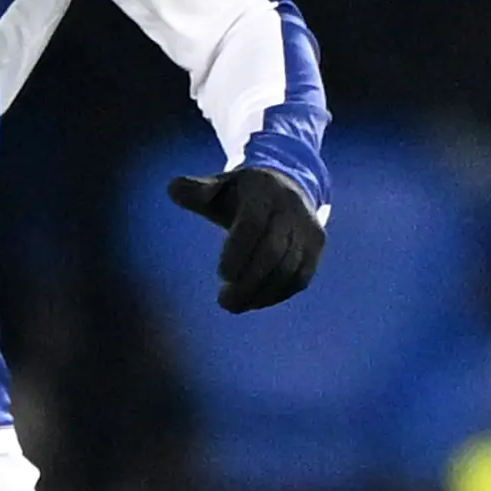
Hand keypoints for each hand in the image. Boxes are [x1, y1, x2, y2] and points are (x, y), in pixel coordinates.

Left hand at [167, 166, 323, 313]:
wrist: (289, 187)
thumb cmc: (243, 193)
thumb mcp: (221, 186)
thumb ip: (197, 190)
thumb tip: (173, 189)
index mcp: (264, 192)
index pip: (252, 224)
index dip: (238, 251)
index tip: (221, 275)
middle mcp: (291, 209)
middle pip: (273, 252)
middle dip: (248, 281)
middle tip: (224, 301)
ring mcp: (308, 229)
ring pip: (289, 270)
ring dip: (261, 293)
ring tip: (234, 304)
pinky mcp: (316, 247)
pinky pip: (300, 278)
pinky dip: (276, 294)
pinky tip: (253, 301)